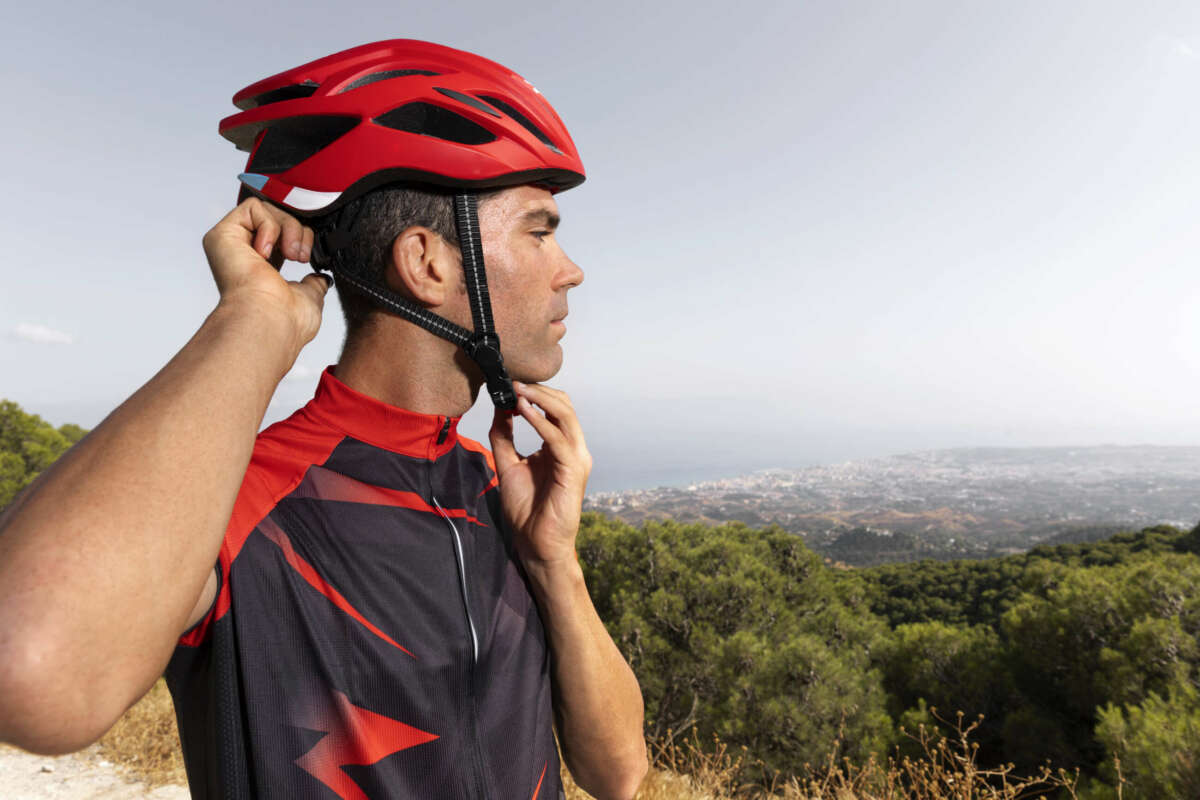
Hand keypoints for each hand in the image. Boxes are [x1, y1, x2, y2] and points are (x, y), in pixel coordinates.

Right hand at [201, 198, 329, 350]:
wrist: (271, 320)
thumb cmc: (287, 319)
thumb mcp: (309, 295)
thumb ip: (313, 282)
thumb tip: (320, 278)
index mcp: (260, 269)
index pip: (280, 236)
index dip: (299, 236)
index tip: (306, 257)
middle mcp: (242, 255)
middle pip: (277, 217)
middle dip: (298, 231)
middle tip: (301, 256)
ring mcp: (230, 244)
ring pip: (268, 209)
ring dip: (289, 229)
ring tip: (291, 255)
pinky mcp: (222, 234)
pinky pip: (253, 207)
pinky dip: (270, 226)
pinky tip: (264, 253)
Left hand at [489, 382, 591, 569]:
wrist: (535, 544)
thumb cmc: (527, 510)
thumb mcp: (508, 464)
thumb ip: (504, 437)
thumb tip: (500, 408)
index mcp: (561, 447)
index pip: (556, 408)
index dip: (536, 393)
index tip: (510, 383)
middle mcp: (573, 449)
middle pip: (564, 406)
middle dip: (539, 390)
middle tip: (513, 381)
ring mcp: (576, 459)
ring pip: (565, 416)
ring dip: (540, 399)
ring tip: (518, 390)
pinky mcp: (573, 471)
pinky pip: (558, 439)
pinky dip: (541, 421)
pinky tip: (523, 411)